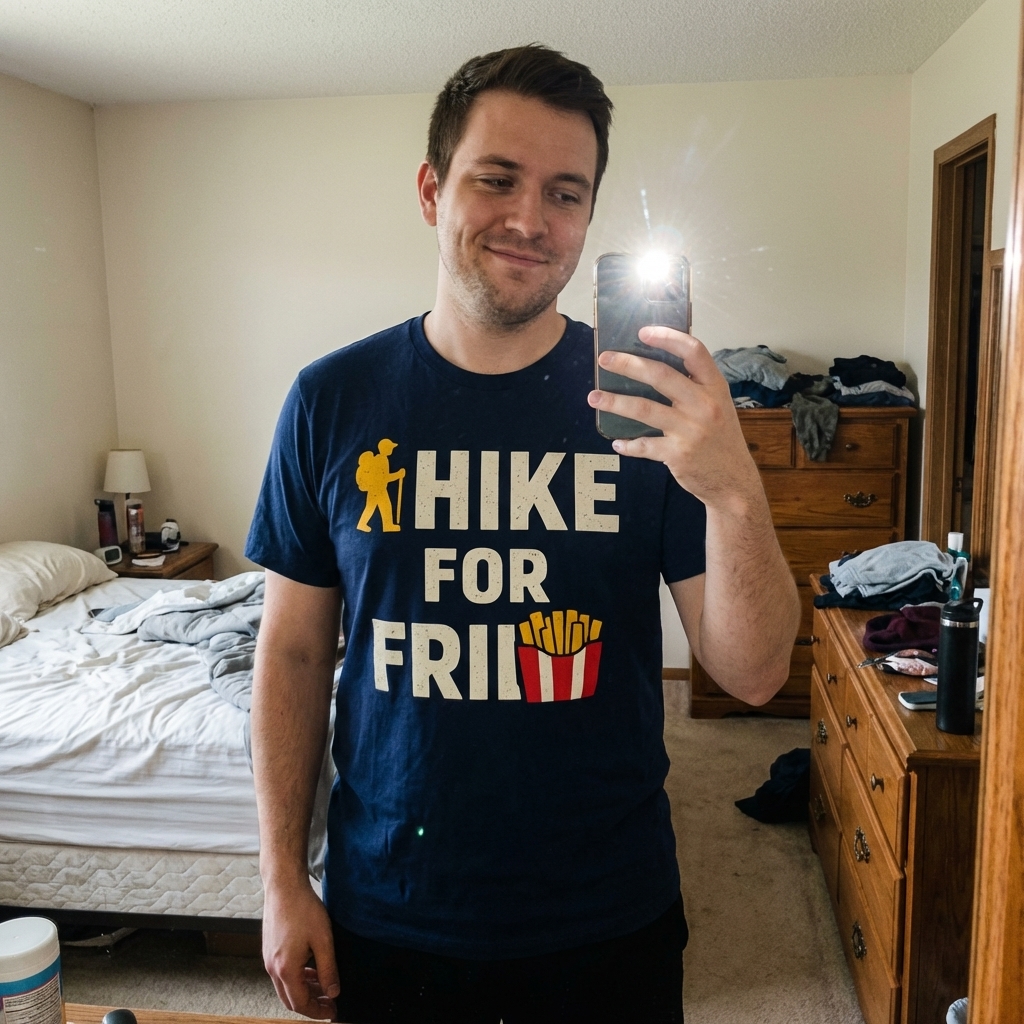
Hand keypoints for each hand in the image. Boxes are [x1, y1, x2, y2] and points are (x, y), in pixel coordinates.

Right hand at [262, 876, 339, 1019]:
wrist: (284, 886)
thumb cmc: (303, 909)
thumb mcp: (323, 940)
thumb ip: (328, 969)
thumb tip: (333, 993)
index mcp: (286, 969)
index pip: (300, 1004)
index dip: (318, 1012)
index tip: (333, 1012)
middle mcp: (272, 968)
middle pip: (290, 1000)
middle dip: (311, 1005)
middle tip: (330, 1004)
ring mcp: (268, 959)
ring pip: (286, 987)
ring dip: (304, 991)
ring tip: (324, 987)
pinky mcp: (269, 950)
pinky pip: (282, 974)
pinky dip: (297, 978)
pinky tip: (312, 970)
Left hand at [588, 326, 759, 507]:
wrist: (734, 481)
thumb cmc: (721, 439)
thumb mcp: (718, 405)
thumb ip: (695, 386)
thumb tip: (654, 366)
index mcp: (715, 387)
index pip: (694, 351)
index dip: (668, 337)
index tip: (643, 332)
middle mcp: (704, 405)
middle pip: (660, 375)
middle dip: (628, 364)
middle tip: (605, 359)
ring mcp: (690, 430)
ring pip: (644, 409)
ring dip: (615, 402)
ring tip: (594, 397)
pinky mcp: (678, 454)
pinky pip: (644, 445)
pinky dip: (627, 444)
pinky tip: (617, 442)